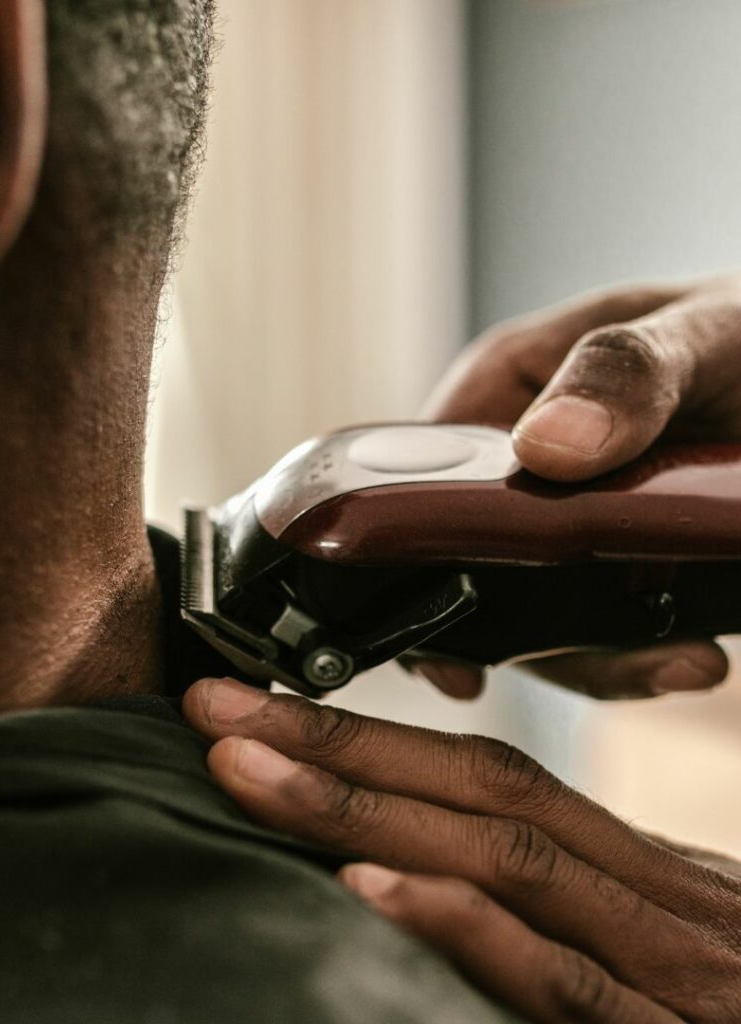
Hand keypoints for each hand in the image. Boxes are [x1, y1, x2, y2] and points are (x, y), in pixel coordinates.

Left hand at [184, 677, 740, 1022]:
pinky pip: (561, 982)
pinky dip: (464, 926)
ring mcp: (666, 973)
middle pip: (479, 789)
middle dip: (338, 745)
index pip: (486, 774)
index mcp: (631, 872)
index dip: (365, 736)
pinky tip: (370, 892)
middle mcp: (647, 900)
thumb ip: (549, 914)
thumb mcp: (651, 951)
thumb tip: (412, 875)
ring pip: (504, 858)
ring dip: (363, 808)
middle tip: (218, 710)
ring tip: (247, 771)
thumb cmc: (728, 1015)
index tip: (257, 712)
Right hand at [415, 276, 740, 699]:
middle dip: (523, 632)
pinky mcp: (615, 561)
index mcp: (501, 392)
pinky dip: (636, 652)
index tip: (452, 628)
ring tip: (680, 663)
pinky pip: (598, 625)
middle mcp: (515, 464)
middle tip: (601, 662)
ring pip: (533, 614)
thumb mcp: (698, 333)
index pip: (418, 480)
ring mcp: (563, 519)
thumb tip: (546, 447)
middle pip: (471, 566)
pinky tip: (685, 654)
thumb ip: (624, 373)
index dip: (420, 556)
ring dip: (594, 656)